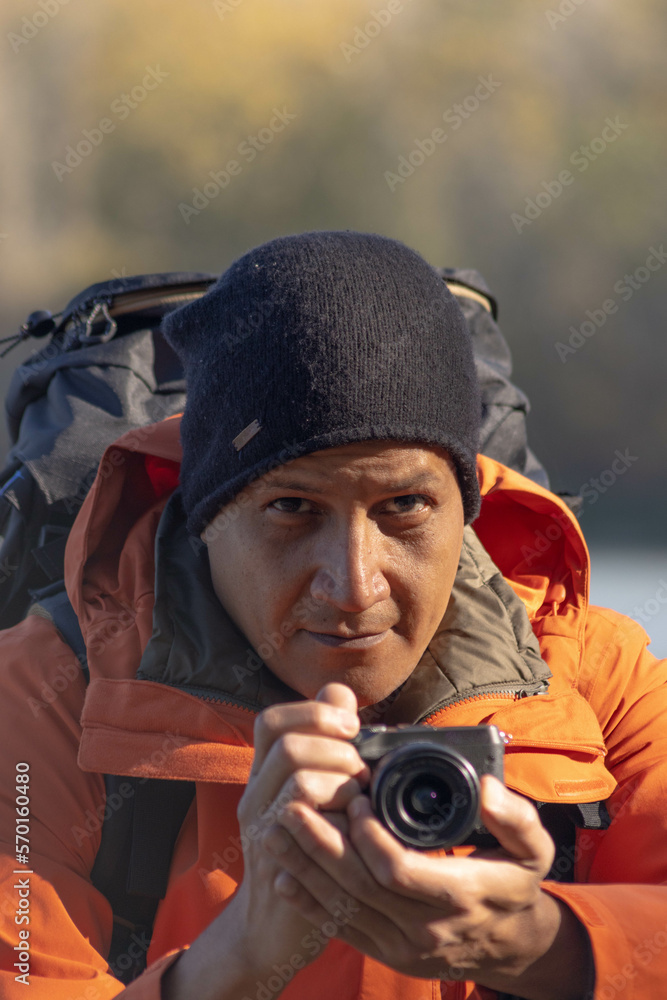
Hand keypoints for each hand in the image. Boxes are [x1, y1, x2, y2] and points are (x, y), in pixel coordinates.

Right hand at [226, 682, 367, 979]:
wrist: (272, 927)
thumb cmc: (304, 851)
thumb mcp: (310, 793)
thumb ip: (323, 743)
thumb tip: (340, 695)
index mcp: (263, 774)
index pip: (271, 721)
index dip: (313, 712)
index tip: (352, 725)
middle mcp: (256, 797)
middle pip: (289, 745)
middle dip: (338, 751)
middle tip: (360, 773)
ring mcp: (264, 831)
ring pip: (300, 780)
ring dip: (344, 784)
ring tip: (359, 800)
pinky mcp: (283, 865)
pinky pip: (314, 827)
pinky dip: (344, 819)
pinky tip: (356, 829)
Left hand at [267, 724, 592, 999]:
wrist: (510, 944)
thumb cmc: (516, 883)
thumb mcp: (534, 848)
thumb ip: (515, 817)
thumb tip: (488, 788)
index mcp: (460, 895)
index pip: (400, 869)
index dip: (370, 836)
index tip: (355, 798)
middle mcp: (427, 927)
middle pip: (361, 888)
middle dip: (322, 846)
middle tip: (292, 807)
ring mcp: (404, 945)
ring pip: (344, 908)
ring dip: (306, 870)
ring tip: (275, 832)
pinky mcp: (387, 953)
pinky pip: (342, 929)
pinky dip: (310, 903)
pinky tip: (284, 877)